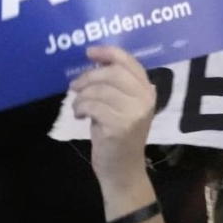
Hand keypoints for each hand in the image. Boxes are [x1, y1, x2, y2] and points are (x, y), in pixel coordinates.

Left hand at [70, 46, 155, 189]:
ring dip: (81, 96)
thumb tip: (96, 62)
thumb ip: (116, 85)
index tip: (89, 52)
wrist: (123, 169)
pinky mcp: (119, 126)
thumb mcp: (123, 106)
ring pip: (100, 90)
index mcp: (148, 90)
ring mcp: (134, 113)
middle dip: (89, 76)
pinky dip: (81, 108)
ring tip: (78, 106)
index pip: (129, 62)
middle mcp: (145, 99)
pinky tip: (80, 116)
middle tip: (75, 85)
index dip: (108, 52)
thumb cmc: (119, 135)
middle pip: (113, 73)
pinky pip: (93, 106)